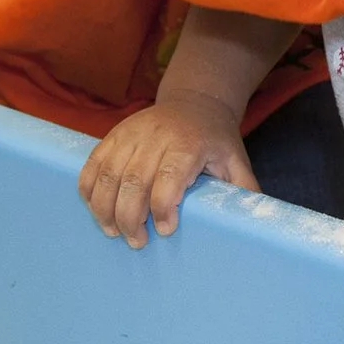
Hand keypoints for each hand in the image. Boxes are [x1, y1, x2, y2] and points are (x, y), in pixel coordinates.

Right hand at [77, 98, 258, 245]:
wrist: (194, 100)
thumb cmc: (215, 138)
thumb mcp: (235, 160)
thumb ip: (243, 190)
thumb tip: (254, 223)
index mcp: (187, 143)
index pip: (168, 177)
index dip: (163, 207)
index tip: (165, 230)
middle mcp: (155, 136)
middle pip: (133, 181)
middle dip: (130, 219)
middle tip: (138, 242)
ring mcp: (129, 134)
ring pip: (107, 175)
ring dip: (106, 210)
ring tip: (115, 233)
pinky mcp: (113, 135)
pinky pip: (92, 165)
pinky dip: (89, 190)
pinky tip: (98, 210)